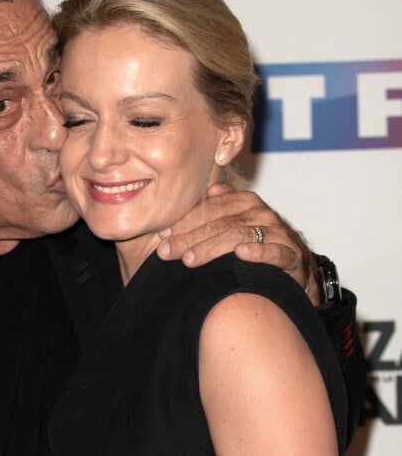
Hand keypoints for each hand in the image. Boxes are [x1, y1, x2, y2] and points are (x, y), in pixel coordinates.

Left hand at [156, 184, 320, 305]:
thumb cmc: (258, 243)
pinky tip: (241, 255)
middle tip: (167, 252)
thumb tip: (206, 191)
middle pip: (220, 223)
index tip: (162, 235)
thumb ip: (216, 209)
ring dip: (212, 248)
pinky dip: (258, 252)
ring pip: (239, 236)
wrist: (296, 267)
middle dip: (190, 238)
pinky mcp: (291, 254)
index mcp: (245, 202)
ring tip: (190, 259)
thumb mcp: (236, 223)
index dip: (185, 221)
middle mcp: (262, 213)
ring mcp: (278, 232)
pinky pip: (274, 251)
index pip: (210, 208)